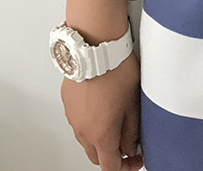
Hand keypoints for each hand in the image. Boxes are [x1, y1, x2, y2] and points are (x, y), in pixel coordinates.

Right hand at [61, 51, 142, 170]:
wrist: (95, 44)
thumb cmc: (115, 68)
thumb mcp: (133, 103)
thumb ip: (132, 130)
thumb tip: (131, 146)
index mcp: (101, 134)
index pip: (110, 167)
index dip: (126, 168)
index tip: (135, 159)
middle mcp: (82, 129)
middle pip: (96, 154)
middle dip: (112, 152)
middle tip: (127, 139)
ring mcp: (72, 115)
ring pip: (86, 137)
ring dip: (99, 134)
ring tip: (115, 114)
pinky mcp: (67, 100)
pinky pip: (78, 118)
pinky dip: (90, 118)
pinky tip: (101, 101)